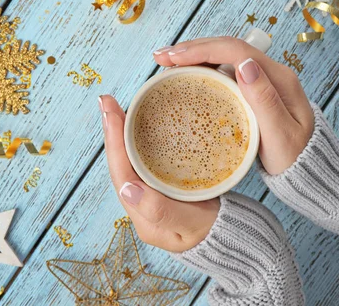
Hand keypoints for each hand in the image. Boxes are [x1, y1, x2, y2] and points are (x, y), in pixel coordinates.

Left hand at [100, 95, 218, 252]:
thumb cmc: (213, 232)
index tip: (109, 112)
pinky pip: (143, 158)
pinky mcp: (161, 183)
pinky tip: (136, 121)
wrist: (232, 238)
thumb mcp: (190, 224)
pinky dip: (136, 137)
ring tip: (114, 106)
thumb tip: (127, 189)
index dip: (113, 141)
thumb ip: (160, 210)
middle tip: (106, 100)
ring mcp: (149, 192)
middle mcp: (139, 202)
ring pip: (129, 159)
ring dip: (121, 131)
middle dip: (112, 130)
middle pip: (119, 162)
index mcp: (141, 213)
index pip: (120, 172)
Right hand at [154, 37, 313, 175]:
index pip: (235, 51)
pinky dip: (199, 67)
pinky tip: (182, 73)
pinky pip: (222, 70)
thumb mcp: (283, 135)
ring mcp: (259, 78)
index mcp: (278, 77)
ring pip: (222, 56)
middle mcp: (269, 71)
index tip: (174, 57)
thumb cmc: (296, 157)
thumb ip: (265, 100)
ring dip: (193, 54)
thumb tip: (244, 64)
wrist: (308, 169)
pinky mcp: (250, 88)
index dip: (202, 49)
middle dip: (191, 48)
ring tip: (165, 61)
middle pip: (226, 47)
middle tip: (160, 57)